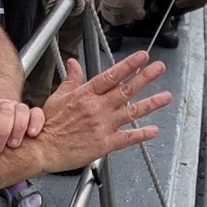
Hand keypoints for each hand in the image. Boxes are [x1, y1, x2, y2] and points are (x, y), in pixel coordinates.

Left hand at [0, 98, 44, 154]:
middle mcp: (1, 105)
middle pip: (4, 112)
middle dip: (0, 131)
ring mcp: (17, 107)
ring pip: (21, 111)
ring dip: (18, 128)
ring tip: (14, 145)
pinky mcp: (30, 113)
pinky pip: (37, 113)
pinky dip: (36, 123)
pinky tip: (32, 135)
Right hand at [37, 52, 171, 172]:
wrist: (41, 149)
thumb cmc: (47, 125)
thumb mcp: (58, 96)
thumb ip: (71, 79)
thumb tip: (74, 63)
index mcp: (85, 94)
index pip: (111, 75)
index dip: (128, 65)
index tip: (142, 57)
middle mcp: (97, 108)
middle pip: (125, 89)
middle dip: (145, 77)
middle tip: (159, 68)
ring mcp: (102, 126)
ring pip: (131, 112)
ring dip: (151, 103)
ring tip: (166, 96)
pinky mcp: (104, 144)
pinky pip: (127, 138)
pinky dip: (141, 134)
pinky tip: (153, 130)